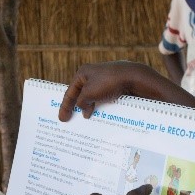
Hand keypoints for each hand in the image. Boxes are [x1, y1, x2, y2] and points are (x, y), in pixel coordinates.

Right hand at [59, 61, 185, 121]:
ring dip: (89, 108)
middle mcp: (92, 75)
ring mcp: (103, 80)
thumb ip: (82, 103)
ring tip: (85, 121)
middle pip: (80, 95)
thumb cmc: (107, 82)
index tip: (62, 119)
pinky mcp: (113, 85)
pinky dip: (99, 107)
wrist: (132, 77)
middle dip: (76, 107)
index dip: (65, 106)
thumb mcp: (88, 94)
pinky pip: (102, 98)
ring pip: (92, 98)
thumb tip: (84, 110)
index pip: (70, 92)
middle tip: (70, 120)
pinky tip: (99, 115)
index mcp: (82, 73)